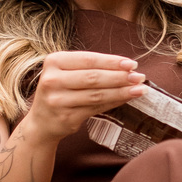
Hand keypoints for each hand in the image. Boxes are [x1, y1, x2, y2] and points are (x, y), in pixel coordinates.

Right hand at [25, 51, 145, 143]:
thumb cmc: (61, 90)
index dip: (112, 61)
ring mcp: (58, 100)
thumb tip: (127, 68)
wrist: (42, 122)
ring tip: (139, 89)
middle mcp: (52, 80)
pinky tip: (126, 99)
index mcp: (53, 62)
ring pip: (97, 94)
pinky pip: (96, 108)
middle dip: (120, 77)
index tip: (132, 64)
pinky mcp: (66, 118)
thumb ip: (91, 68)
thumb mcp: (67, 73)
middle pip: (93, 77)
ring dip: (121, 91)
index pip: (88, 59)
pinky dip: (114, 102)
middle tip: (140, 77)